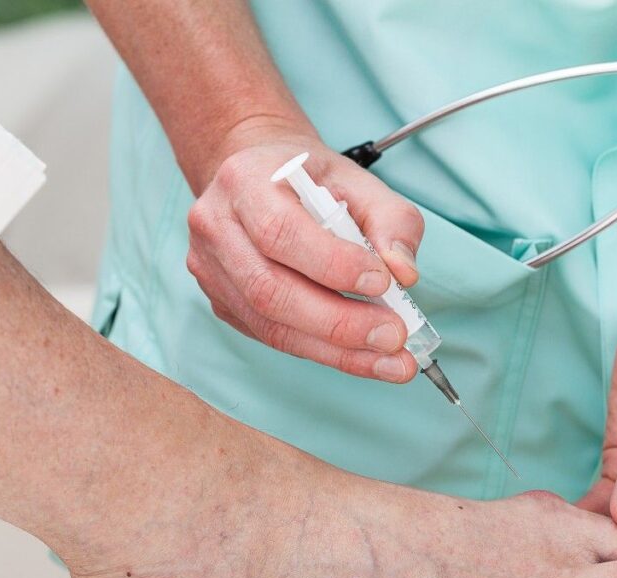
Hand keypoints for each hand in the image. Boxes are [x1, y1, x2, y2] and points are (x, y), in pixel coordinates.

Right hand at [186, 132, 424, 381]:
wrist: (262, 178)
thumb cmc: (310, 180)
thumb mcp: (360, 182)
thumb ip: (392, 221)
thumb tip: (404, 273)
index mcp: (245, 181)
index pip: (280, 231)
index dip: (332, 264)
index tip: (382, 282)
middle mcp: (216, 227)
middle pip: (270, 290)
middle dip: (340, 322)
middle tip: (393, 336)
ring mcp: (213, 271)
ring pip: (271, 325)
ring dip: (337, 350)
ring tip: (389, 360)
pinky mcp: (224, 303)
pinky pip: (274, 337)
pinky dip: (324, 352)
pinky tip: (363, 357)